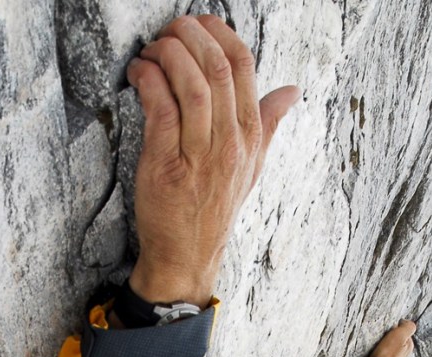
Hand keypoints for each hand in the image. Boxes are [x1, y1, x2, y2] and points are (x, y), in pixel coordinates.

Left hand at [125, 15, 299, 307]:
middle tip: (169, 30)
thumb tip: (291, 92)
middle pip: (217, 67)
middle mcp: (229, 143)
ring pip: (192, 84)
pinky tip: (139, 74)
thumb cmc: (214, 210)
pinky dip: (148, 81)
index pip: (244, 66)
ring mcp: (199, 155)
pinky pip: (160, 108)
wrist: (188, 256)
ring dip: (168, 54)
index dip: (218, 33)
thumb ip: (267, 125)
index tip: (198, 25)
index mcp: (250, 136)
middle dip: (190, 35)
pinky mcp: (166, 165)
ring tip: (153, 49)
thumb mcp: (251, 168)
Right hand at [369, 320, 415, 356]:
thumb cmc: (388, 352)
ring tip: (379, 345)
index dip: (396, 328)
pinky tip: (377, 353)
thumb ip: (408, 326)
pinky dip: (382, 353)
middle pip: (398, 340)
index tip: (389, 329)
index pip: (404, 332)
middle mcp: (405, 354)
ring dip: (385, 345)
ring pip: (391, 348)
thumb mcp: (401, 334)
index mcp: (410, 345)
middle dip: (391, 337)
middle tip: (383, 336)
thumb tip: (405, 322)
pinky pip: (385, 356)